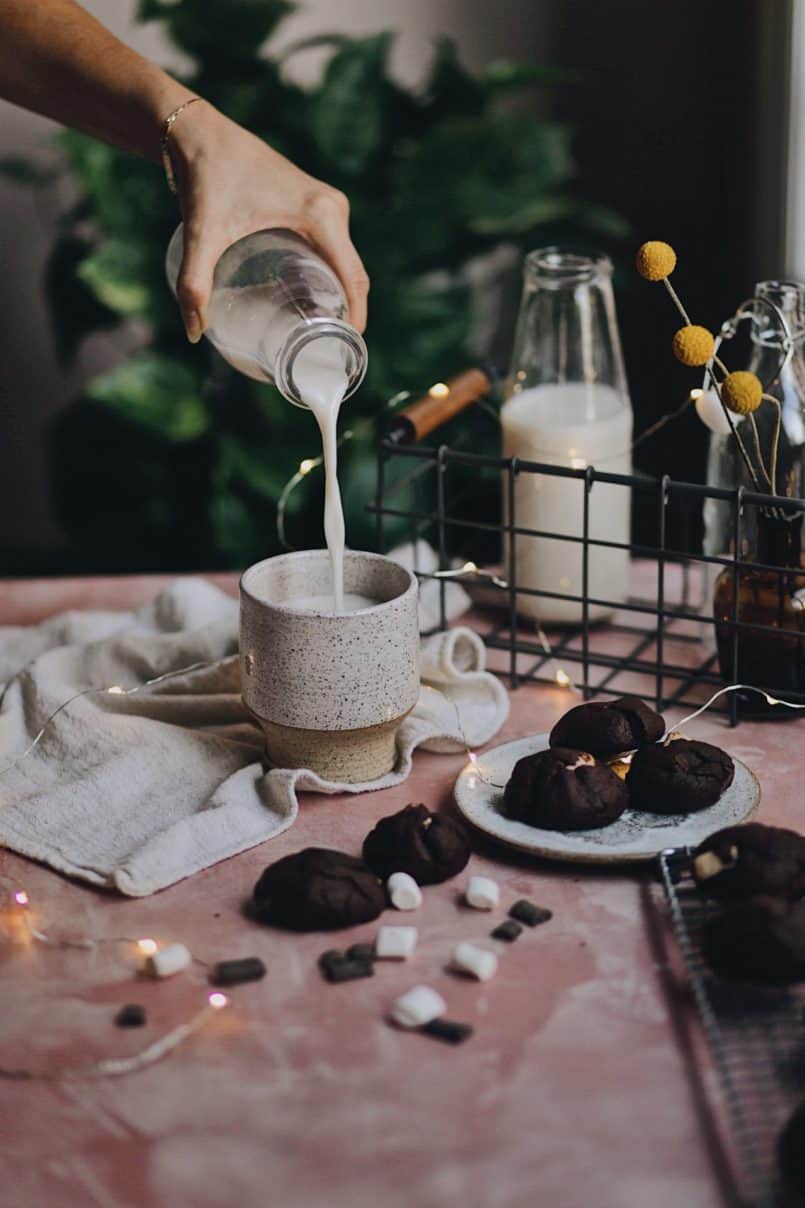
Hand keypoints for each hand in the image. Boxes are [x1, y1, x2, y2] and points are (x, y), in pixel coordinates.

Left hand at [168, 102, 368, 340]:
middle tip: (324, 353)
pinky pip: (334, 250)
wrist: (199, 131)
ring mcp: (327, 204)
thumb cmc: (205, 175)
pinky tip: (311, 301)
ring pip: (344, 263)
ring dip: (338, 297)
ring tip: (317, 334)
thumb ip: (194, 283)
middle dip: (345, 314)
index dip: (355, 319)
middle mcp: (332, 208)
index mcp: (320, 214)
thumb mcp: (202, 232)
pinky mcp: (316, 203)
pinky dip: (329, 276)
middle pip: (353, 274)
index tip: (344, 352)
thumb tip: (193, 332)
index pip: (354, 278)